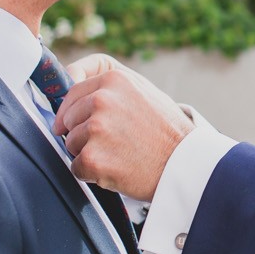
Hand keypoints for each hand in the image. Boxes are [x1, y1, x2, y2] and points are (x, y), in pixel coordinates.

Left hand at [52, 56, 191, 201]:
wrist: (185, 164)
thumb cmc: (167, 130)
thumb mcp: (143, 91)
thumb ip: (108, 84)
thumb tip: (68, 80)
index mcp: (114, 79)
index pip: (72, 92)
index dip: (72, 110)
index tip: (70, 121)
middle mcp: (102, 100)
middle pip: (68, 119)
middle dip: (82, 132)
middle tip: (113, 141)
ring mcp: (96, 129)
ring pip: (71, 144)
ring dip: (89, 153)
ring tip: (119, 154)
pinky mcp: (92, 158)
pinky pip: (77, 168)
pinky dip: (92, 174)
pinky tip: (116, 169)